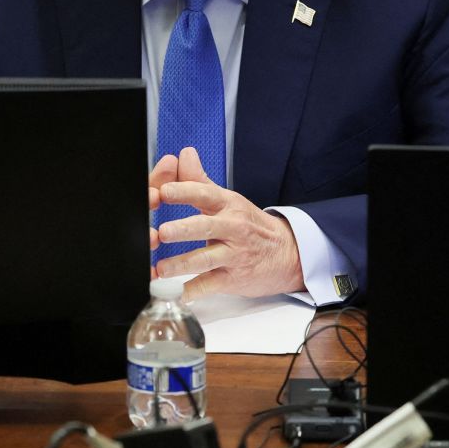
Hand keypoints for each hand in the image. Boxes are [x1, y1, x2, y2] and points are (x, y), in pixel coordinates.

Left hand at [149, 147, 304, 300]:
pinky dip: (191, 292)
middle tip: (163, 232)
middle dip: (184, 229)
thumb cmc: (249, 225)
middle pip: (206, 227)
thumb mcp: (227, 199)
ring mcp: (233, 255)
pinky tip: (174, 294)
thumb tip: (183, 154)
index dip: (183, 191)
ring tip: (161, 268)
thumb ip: (199, 179)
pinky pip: (210, 286)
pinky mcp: (233, 279)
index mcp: (228, 205)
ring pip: (206, 259)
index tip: (162, 191)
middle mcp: (232, 228)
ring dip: (182, 264)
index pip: (205, 194)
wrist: (287, 254)